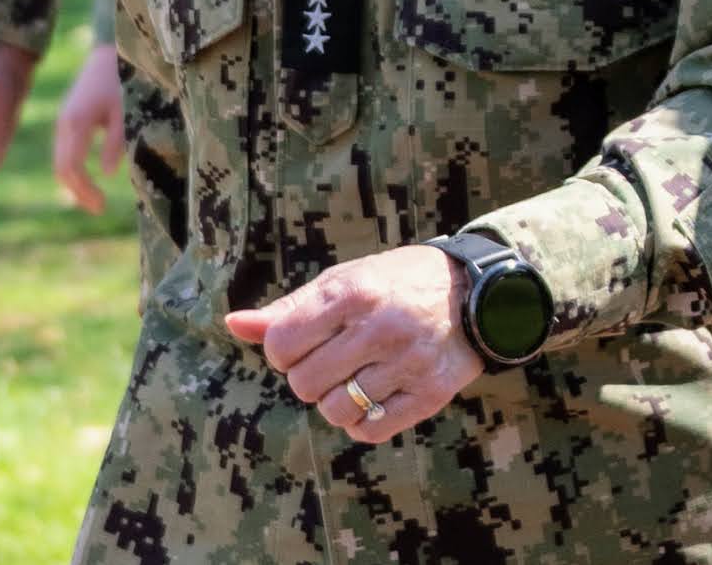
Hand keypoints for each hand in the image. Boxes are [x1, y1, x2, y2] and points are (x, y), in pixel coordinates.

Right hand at [51, 38, 124, 214]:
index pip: (71, 167)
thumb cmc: (123, 78)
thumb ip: (115, 140)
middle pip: (61, 168)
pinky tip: (89, 177)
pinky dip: (73, 167)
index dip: (83, 190)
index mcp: (77, 122)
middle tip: (98, 208)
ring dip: (74, 181)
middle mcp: (64, 124)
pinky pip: (65, 150)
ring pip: (60, 160)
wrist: (110, 50)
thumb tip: (105, 173)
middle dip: (77, 191)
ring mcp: (63, 120)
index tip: (100, 206)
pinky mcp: (68, 117)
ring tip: (94, 198)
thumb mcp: (126, 110)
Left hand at [226, 243, 483, 443]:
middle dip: (312, 376)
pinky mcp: (429, 393)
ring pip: (334, 411)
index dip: (286, 349)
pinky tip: (380, 393)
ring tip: (360, 376)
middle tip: (339, 357)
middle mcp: (380, 326)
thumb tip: (233, 324)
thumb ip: (289, 309)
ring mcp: (407, 362)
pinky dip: (364, 420)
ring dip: (338, 400)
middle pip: (303, 384)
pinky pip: (368, 430)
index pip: (281, 346)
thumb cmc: (396, 285)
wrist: (479, 292)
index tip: (310, 339)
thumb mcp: (345, 281)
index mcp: (353, 291)